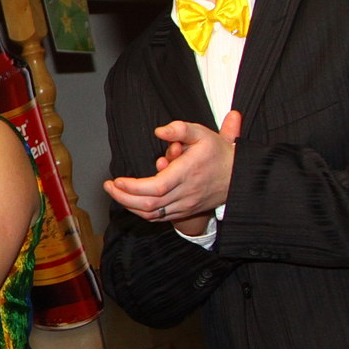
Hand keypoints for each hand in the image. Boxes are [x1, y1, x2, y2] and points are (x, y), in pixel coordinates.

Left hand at [105, 109, 241, 233]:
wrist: (239, 177)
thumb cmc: (218, 153)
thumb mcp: (202, 133)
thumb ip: (180, 129)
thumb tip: (159, 131)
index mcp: (188, 173)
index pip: (155, 187)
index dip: (132, 187)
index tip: (117, 180)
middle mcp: (186, 193)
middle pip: (149, 204)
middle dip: (123, 197)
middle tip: (108, 186)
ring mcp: (186, 205)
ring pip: (152, 214)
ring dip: (129, 206)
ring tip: (115, 192)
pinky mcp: (185, 212)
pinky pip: (159, 218)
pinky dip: (142, 212)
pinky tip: (131, 202)